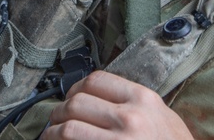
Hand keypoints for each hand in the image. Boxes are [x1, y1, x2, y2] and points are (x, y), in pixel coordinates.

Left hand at [41, 71, 194, 139]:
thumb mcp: (162, 117)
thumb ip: (133, 103)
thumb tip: (95, 98)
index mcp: (143, 100)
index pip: (96, 81)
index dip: (76, 88)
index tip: (71, 98)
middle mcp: (130, 118)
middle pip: (77, 103)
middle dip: (60, 112)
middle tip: (56, 120)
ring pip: (68, 128)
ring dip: (53, 133)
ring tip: (51, 137)